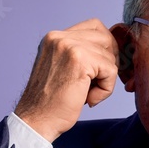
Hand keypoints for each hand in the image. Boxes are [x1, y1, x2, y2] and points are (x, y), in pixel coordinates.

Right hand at [14, 19, 119, 142]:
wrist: (37, 120)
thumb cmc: (51, 102)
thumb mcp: (62, 68)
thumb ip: (80, 54)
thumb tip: (112, 49)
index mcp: (54, 37)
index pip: (95, 27)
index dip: (105, 48)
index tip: (99, 70)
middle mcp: (59, 37)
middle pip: (105, 37)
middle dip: (109, 61)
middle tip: (98, 83)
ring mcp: (69, 46)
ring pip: (109, 55)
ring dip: (106, 78)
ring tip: (88, 94)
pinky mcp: (79, 60)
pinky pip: (111, 70)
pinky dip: (106, 89)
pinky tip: (90, 99)